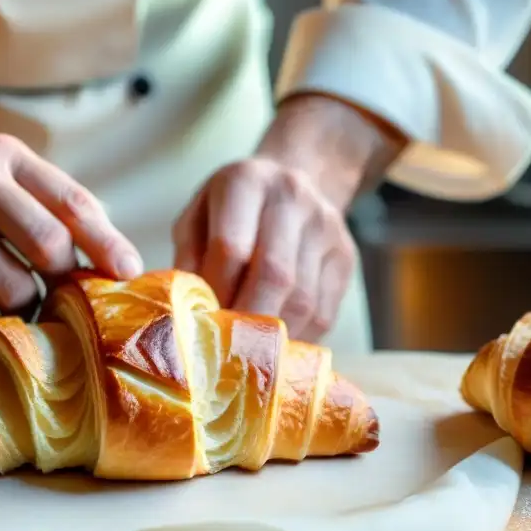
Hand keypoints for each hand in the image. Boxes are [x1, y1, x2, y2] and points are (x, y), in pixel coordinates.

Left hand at [172, 93, 406, 342]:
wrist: (294, 177)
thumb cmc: (230, 207)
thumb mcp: (197, 217)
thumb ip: (188, 257)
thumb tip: (184, 310)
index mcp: (246, 181)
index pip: (232, 248)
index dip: (215, 294)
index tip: (201, 323)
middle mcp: (292, 198)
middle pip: (275, 275)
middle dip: (246, 322)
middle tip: (225, 351)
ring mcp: (326, 227)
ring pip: (302, 300)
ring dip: (272, 337)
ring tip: (246, 353)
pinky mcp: (346, 257)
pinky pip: (324, 312)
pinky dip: (296, 338)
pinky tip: (274, 346)